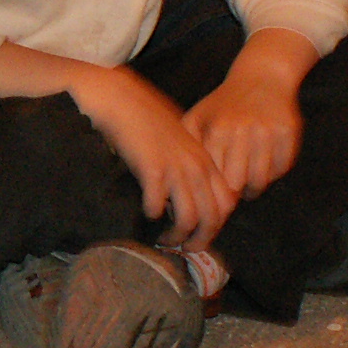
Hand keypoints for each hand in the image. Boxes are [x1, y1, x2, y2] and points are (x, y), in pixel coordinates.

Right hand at [72, 64, 237, 246]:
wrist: (120, 98)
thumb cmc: (145, 117)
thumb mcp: (177, 139)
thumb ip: (188, 161)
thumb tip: (189, 190)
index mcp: (204, 158)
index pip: (227, 202)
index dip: (217, 223)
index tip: (201, 232)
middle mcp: (195, 166)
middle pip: (213, 216)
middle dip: (201, 239)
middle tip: (186, 249)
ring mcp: (175, 168)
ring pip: (189, 218)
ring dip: (177, 236)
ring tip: (165, 241)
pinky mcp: (152, 169)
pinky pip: (157, 205)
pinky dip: (152, 215)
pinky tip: (146, 213)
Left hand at [183, 62, 303, 200]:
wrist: (263, 76)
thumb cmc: (225, 103)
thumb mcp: (199, 116)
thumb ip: (187, 144)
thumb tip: (182, 177)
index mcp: (219, 130)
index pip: (215, 177)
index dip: (215, 189)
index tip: (215, 190)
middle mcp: (243, 131)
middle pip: (237, 183)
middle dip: (234, 192)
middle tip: (233, 191)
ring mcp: (268, 132)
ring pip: (261, 180)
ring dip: (254, 186)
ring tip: (247, 182)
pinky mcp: (288, 132)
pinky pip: (281, 168)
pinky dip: (274, 172)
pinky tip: (265, 165)